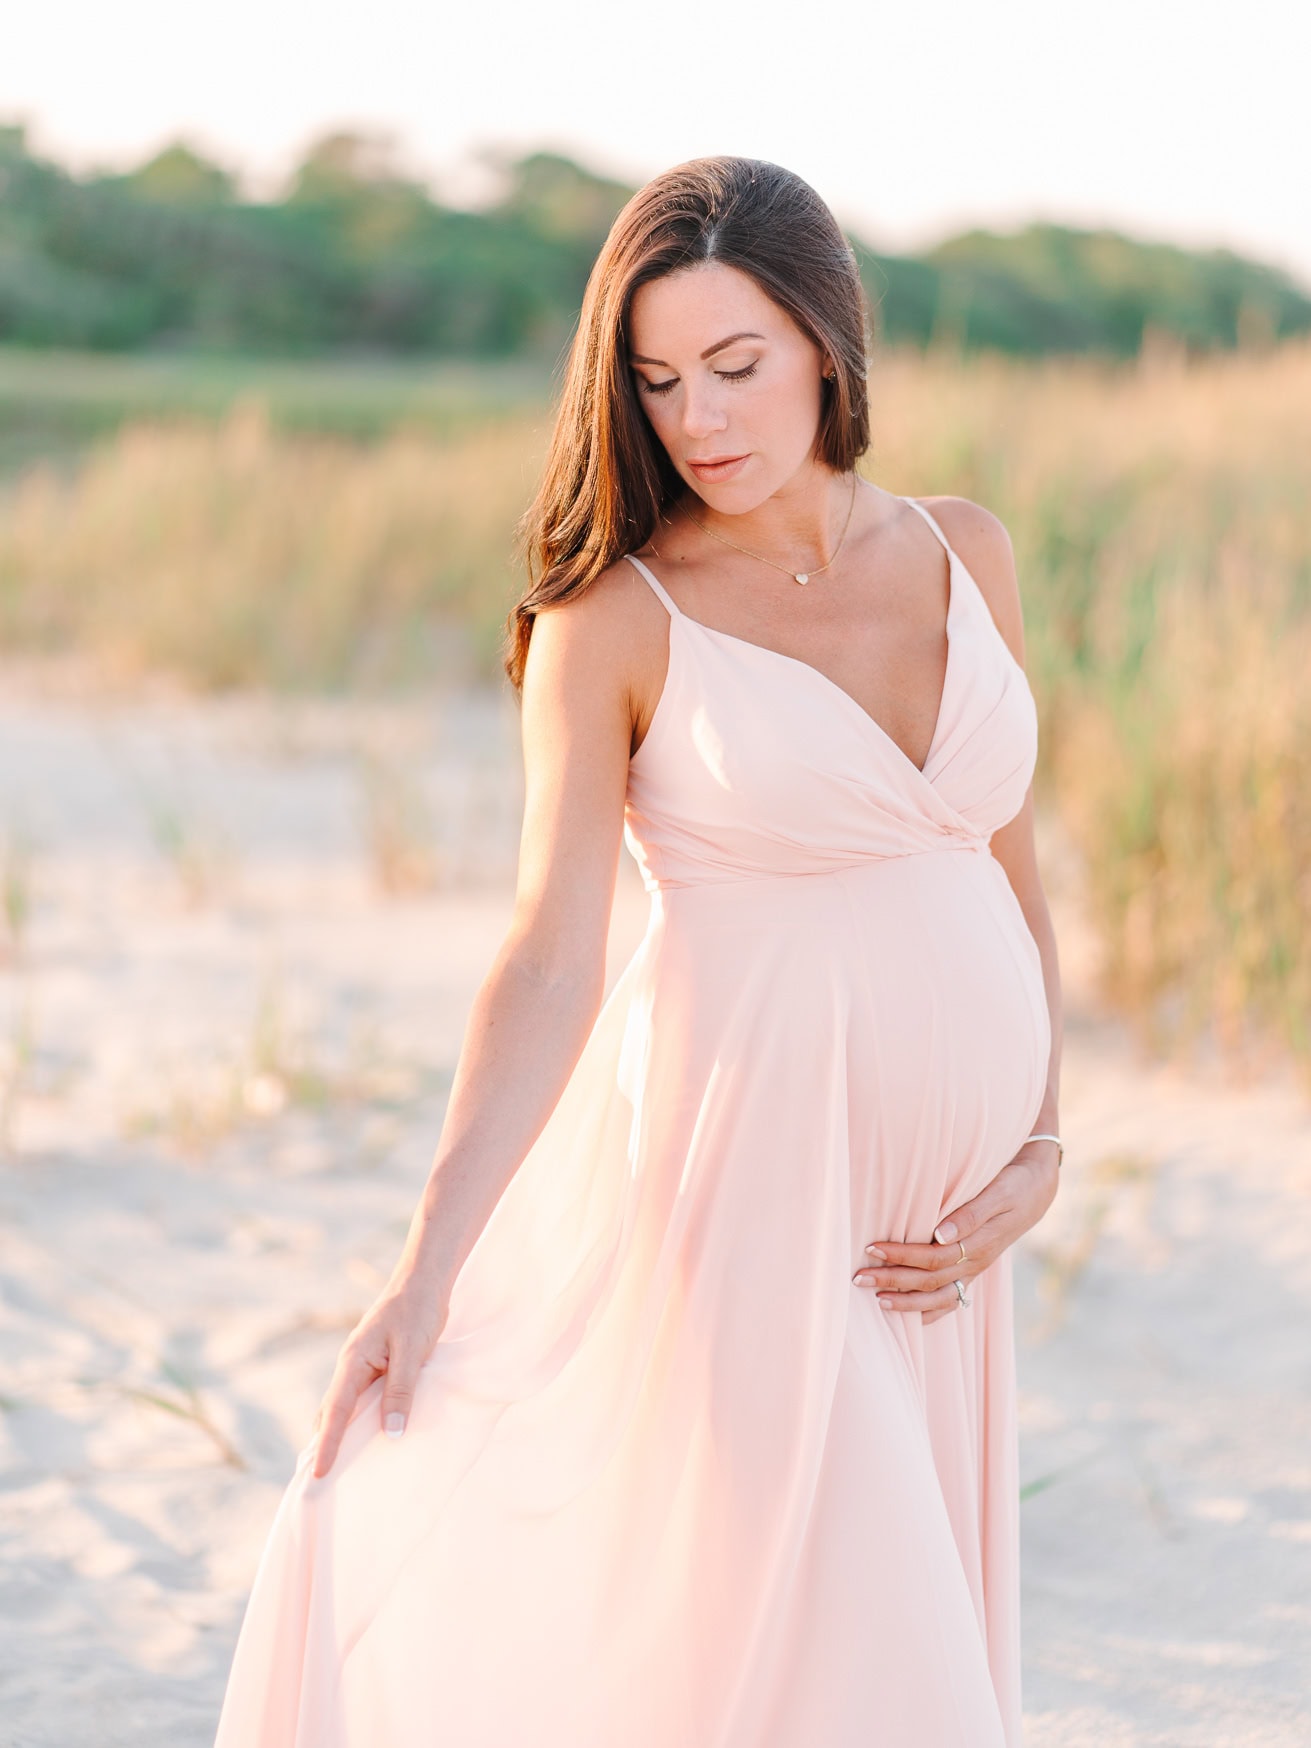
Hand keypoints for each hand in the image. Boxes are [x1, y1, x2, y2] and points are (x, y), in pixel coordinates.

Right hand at [310, 1266, 451, 1477]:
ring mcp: (361, 1364)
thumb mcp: (412, 1352)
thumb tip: (391, 1434)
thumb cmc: (418, 1311)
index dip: (328, 1444)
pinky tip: (367, 1434)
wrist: (423, 1281)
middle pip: (332, 1412)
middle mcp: (351, 1365)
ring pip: (345, 1405)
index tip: (319, 1474)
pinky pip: (360, 1397)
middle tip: (318, 1481)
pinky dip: (357, 1418)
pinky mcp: (375, 1364)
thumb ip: (401, 1391)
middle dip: (324, 1444)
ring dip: (339, 1432)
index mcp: (354, 1361)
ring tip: (337, 1466)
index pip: (336, 1411)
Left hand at [851, 1139, 1060, 1324]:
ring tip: (875, 1300)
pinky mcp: (974, 1270)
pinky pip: (952, 1300)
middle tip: (859, 1278)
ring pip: (939, 1298)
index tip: (872, 1248)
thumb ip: (971, 1213)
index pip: (933, 1257)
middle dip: (892, 1281)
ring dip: (906, 1302)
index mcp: (980, 1243)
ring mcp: (976, 1270)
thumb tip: (940, 1233)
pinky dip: (929, 1311)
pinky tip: (907, 1314)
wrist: (1038, 1189)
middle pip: (929, 1281)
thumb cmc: (1014, 1183)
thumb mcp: (999, 1191)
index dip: (902, 1256)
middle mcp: (976, 1262)